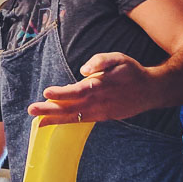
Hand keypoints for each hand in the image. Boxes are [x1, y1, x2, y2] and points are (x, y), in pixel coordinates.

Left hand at [28, 53, 154, 122]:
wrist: (150, 90)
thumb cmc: (131, 71)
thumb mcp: (119, 58)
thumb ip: (101, 60)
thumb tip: (83, 70)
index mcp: (102, 85)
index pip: (79, 90)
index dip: (62, 93)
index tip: (46, 93)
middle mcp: (99, 101)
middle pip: (72, 107)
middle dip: (51, 110)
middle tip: (32, 110)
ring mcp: (101, 111)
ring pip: (75, 116)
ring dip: (55, 119)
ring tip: (37, 121)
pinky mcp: (102, 117)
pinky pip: (81, 120)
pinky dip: (66, 122)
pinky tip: (52, 122)